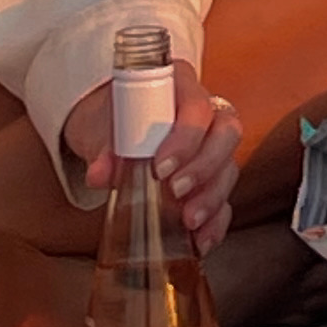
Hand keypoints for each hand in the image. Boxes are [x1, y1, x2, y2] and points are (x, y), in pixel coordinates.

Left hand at [59, 61, 236, 253]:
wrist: (105, 130)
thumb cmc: (107, 119)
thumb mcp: (97, 126)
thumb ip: (101, 146)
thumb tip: (100, 173)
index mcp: (178, 86)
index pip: (197, 106)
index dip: (186, 137)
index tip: (160, 167)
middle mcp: (204, 112)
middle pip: (226, 133)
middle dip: (205, 167)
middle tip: (177, 190)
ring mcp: (210, 145)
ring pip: (230, 165)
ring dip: (213, 196)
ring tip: (190, 220)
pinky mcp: (210, 178)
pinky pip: (225, 197)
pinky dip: (216, 221)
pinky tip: (203, 241)